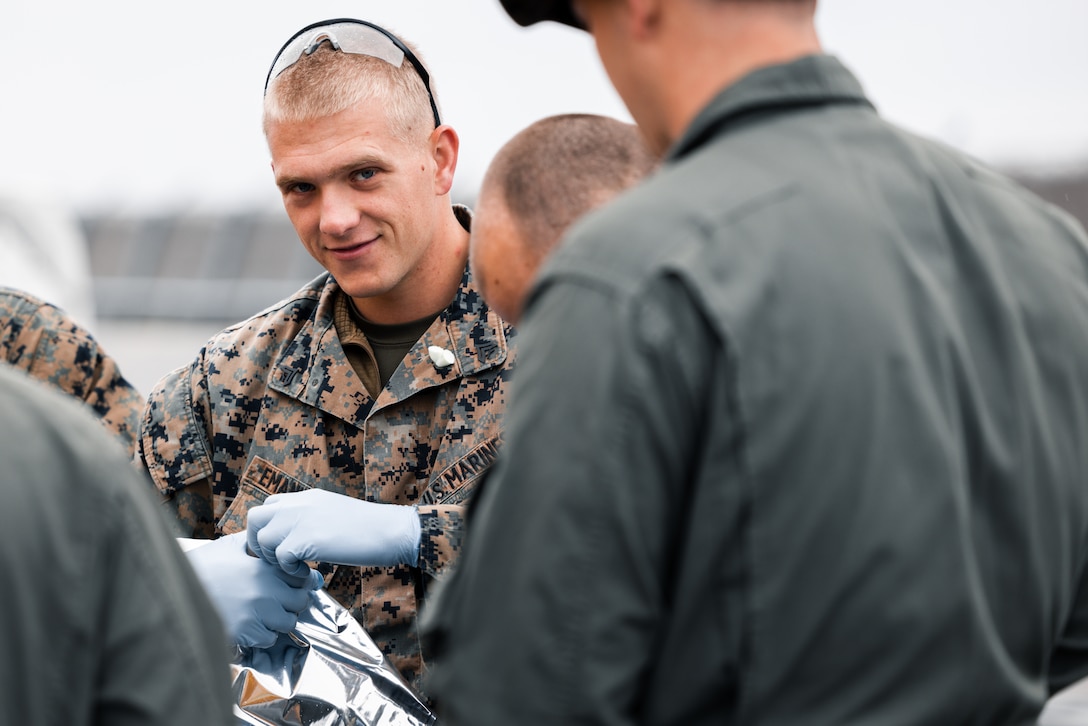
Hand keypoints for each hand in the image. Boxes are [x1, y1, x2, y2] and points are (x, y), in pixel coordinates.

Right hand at [185, 532, 322, 648]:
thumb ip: (252, 543)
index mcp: (264, 569)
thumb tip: (268, 536)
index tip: (292, 584)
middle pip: (300, 602)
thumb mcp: (229, 547)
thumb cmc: (201, 567)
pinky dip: (264, 635)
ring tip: (265, 614)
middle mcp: (265, 591)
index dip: (300, 581)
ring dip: (280, 621)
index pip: (303, 578)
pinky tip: (252, 625)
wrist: (174, 589)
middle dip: (293, 602)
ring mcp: (255, 613)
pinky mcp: (244, 632)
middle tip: (280, 601)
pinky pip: (269, 639)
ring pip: (288, 623)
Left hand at [246, 489, 420, 577]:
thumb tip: (300, 535)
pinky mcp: (305, 539)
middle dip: (258, 543)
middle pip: (254, 518)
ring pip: (263, 540)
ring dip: (274, 560)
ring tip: (295, 568)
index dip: (268, 529)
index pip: (269, 506)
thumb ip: (312, 516)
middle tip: (277, 560)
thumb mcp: (333, 511)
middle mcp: (298, 504)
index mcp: (305, 497)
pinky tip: (307, 573)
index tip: (280, 548)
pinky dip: (290, 571)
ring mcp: (300, 519)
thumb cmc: (368, 527)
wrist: (389, 530)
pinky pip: (280, 558)